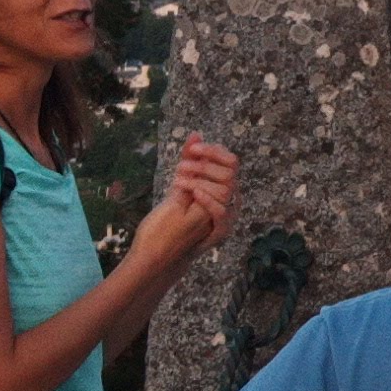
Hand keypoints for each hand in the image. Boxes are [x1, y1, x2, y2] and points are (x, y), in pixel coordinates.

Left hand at [140, 135, 236, 267]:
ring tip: (178, 180)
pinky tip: (192, 192)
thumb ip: (189, 160)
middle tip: (181, 167)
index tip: (194, 148)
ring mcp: (225, 217)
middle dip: (204, 164)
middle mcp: (228, 201)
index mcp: (221, 188)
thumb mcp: (179, 185)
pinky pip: (222, 212)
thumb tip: (195, 134)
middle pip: (230, 172)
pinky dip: (208, 199)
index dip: (214, 151)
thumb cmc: (170, 220)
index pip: (231, 162)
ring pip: (227, 189)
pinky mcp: (218, 232)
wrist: (160, 255)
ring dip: (201, 179)